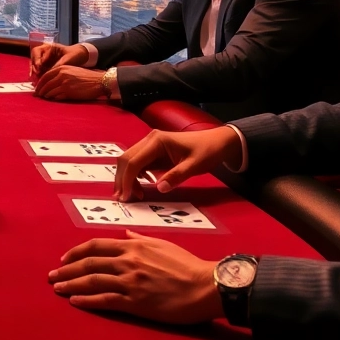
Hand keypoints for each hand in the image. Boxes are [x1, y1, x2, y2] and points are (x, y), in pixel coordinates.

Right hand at [30, 42, 87, 78]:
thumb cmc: (75, 55)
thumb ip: (58, 65)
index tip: (39, 68)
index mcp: (49, 46)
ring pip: (34, 64)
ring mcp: (44, 58)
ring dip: (34, 71)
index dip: (37, 60)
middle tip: (36, 74)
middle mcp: (44, 51)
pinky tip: (39, 81)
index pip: (37, 52)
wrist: (81, 57)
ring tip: (36, 79)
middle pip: (33, 57)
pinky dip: (38, 75)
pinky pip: (39, 69)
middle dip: (33, 66)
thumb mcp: (67, 59)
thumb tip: (49, 73)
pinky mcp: (46, 65)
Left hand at [34, 65, 109, 100]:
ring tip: (44, 98)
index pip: (45, 76)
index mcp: (61, 68)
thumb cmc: (86, 77)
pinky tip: (54, 99)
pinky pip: (57, 97)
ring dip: (46, 96)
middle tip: (37, 95)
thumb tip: (50, 82)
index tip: (37, 88)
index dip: (39, 83)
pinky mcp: (68, 92)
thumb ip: (60, 74)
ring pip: (49, 91)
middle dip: (40, 91)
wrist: (98, 81)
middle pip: (45, 84)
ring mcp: (64, 83)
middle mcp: (61, 75)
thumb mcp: (72, 71)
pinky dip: (54, 98)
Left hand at [48, 231, 222, 324]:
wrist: (205, 286)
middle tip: (52, 276)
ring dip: (71, 285)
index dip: (77, 252)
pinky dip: (87, 300)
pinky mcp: (135, 302)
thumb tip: (125, 235)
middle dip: (67, 270)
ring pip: (93, 281)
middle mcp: (128, 261)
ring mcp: (130, 282)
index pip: (97, 246)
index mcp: (134, 246)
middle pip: (89, 263)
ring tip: (57, 289)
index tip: (64, 258)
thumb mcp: (162, 244)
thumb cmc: (187, 265)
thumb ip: (140, 239)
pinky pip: (105, 300)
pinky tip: (75, 302)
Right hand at [112, 127, 241, 201]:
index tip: (126, 197)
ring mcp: (150, 145)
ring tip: (132, 195)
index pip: (134, 161)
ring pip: (129, 161)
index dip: (127, 180)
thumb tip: (159, 188)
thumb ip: (177, 176)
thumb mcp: (194, 165)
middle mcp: (149, 140)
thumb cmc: (207, 151)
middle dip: (122, 179)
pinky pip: (137, 163)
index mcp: (157, 141)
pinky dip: (134, 176)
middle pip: (126, 159)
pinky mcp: (153, 152)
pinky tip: (140, 187)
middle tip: (123, 199)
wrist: (217, 142)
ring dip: (126, 178)